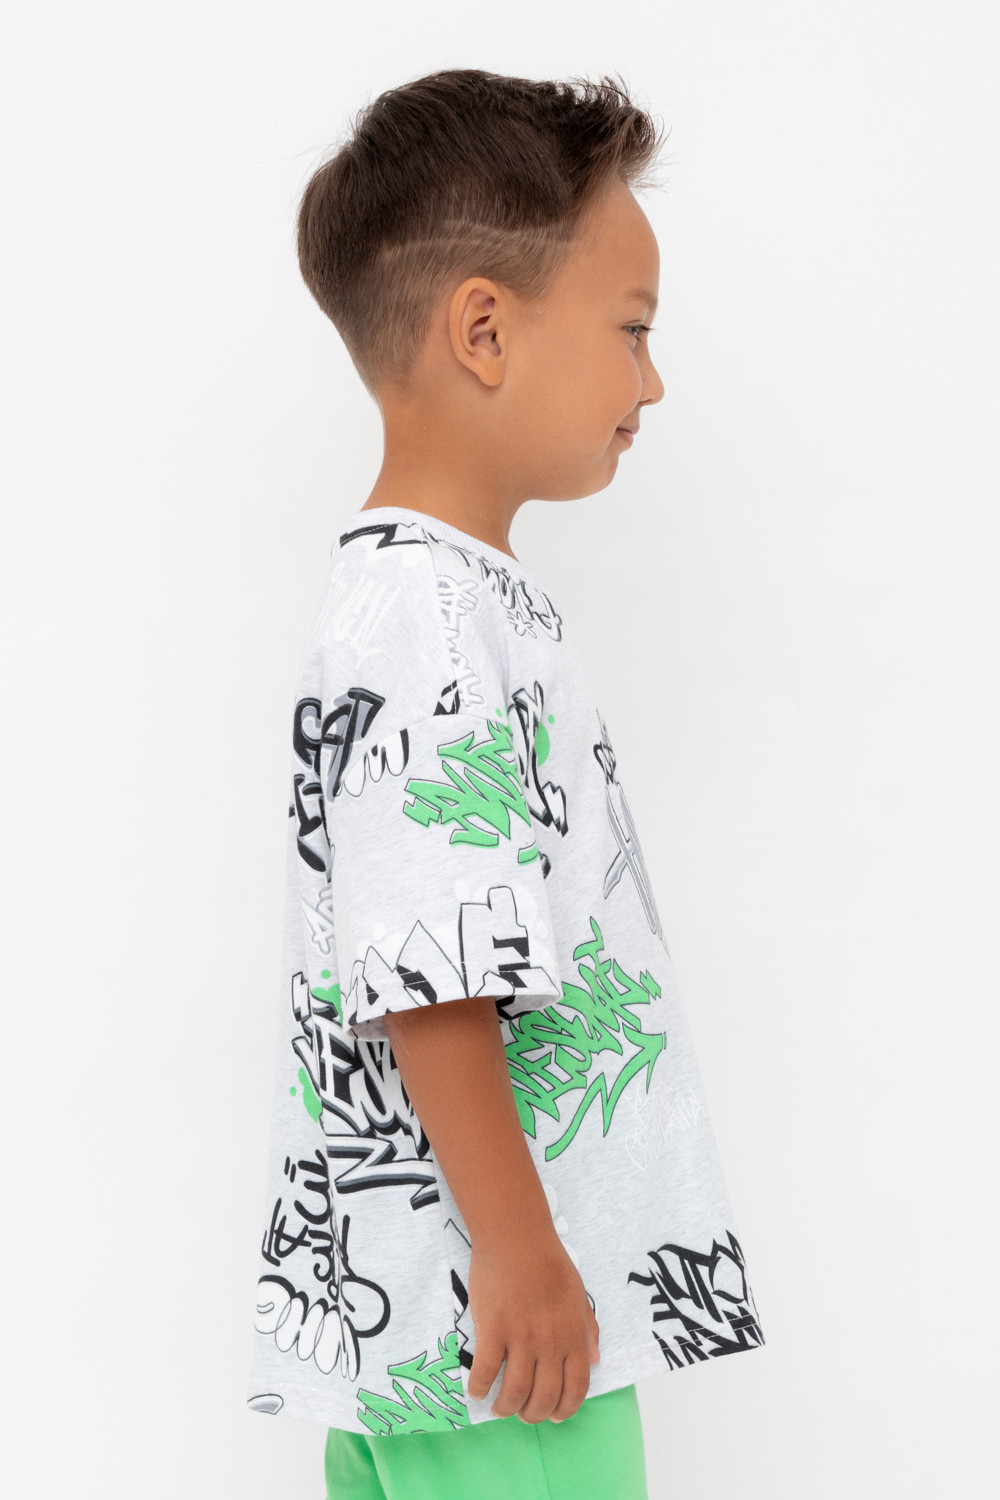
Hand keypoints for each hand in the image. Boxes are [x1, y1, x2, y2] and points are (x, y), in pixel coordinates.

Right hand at [466, 1230, 600, 1423]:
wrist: (516, 1237)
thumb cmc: (549, 1262)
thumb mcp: (578, 1295)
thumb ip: (587, 1329)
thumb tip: (594, 1360)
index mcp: (573, 1335)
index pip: (576, 1388)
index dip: (566, 1409)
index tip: (554, 1417)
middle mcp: (550, 1342)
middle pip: (544, 1397)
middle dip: (534, 1414)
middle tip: (524, 1413)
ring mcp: (521, 1337)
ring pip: (515, 1392)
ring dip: (507, 1408)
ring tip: (500, 1407)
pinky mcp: (493, 1330)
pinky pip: (485, 1372)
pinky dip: (479, 1388)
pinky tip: (476, 1390)